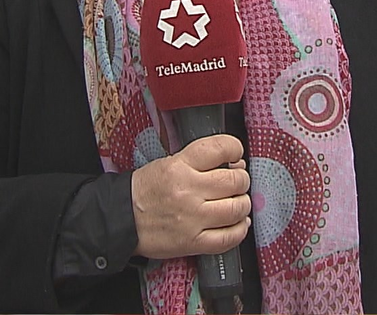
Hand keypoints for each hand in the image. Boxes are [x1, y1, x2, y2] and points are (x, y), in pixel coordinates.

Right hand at [131, 135, 251, 259]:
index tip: (234, 157)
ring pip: (237, 208)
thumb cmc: (146, 191)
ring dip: (242, 204)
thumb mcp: (169, 163)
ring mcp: (191, 219)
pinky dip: (239, 230)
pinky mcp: (192, 243)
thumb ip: (201, 160)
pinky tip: (236, 223)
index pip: (221, 148)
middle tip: (234, 183)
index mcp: (179, 167)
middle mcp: (187, 192)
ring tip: (234, 203)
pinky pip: (229, 238)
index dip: (235, 150)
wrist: (120, 220)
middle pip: (235, 181)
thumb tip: (236, 165)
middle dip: (241, 180)